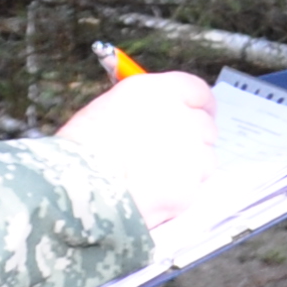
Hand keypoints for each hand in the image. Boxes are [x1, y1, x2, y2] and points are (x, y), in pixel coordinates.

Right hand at [50, 67, 217, 229]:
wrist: (81, 185)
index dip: (198, 104)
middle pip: (205, 126)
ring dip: (190, 165)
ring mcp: (191, 153)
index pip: (197, 91)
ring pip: (205, 158)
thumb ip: (142, 110)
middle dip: (194, 137)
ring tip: (159, 177)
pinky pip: (194, 188)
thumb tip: (155, 119)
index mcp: (159, 92)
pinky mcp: (190, 187)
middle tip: (174, 151)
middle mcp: (181, 118)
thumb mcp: (110, 109)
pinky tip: (156, 195)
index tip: (198, 113)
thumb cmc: (83, 146)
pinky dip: (180, 192)